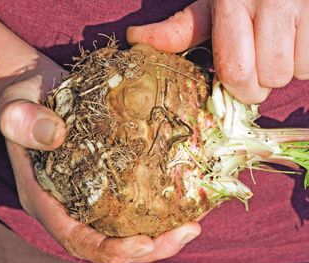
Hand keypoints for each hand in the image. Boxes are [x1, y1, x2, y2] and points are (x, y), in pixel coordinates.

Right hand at [0, 13, 200, 262]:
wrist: (41, 93)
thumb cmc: (25, 102)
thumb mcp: (16, 108)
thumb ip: (23, 121)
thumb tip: (55, 136)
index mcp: (45, 199)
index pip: (76, 237)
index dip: (108, 249)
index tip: (143, 244)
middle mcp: (70, 204)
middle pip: (110, 241)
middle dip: (149, 247)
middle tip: (187, 232)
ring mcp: (91, 193)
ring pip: (125, 227)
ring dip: (161, 232)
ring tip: (193, 223)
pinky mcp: (107, 177)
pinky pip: (132, 201)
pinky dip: (158, 208)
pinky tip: (184, 199)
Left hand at [127, 0, 308, 103]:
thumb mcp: (210, 4)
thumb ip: (180, 28)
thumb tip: (135, 38)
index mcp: (233, 0)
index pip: (235, 69)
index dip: (238, 88)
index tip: (238, 84)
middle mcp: (273, 0)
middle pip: (270, 77)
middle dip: (262, 83)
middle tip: (258, 65)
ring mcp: (304, 4)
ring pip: (296, 71)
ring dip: (285, 69)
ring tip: (277, 47)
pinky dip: (304, 61)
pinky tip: (295, 42)